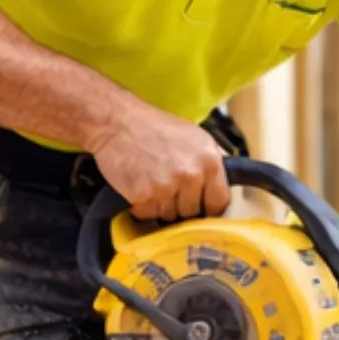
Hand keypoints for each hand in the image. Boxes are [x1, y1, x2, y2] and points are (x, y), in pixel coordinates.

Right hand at [90, 100, 229, 221]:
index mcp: (210, 161)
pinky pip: (148, 214)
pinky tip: (139, 187)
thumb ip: (210, 163)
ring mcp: (168, 188)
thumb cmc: (156, 127)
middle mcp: (192, 176)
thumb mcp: (195, 137)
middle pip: (193, 212)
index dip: (209, 205)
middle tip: (168, 187)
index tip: (201, 205)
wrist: (119, 123)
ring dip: (161, 206)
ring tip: (152, 183)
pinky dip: (142, 206)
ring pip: (170, 216)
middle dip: (182, 205)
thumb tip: (220, 186)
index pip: (219, 202)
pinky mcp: (144, 197)